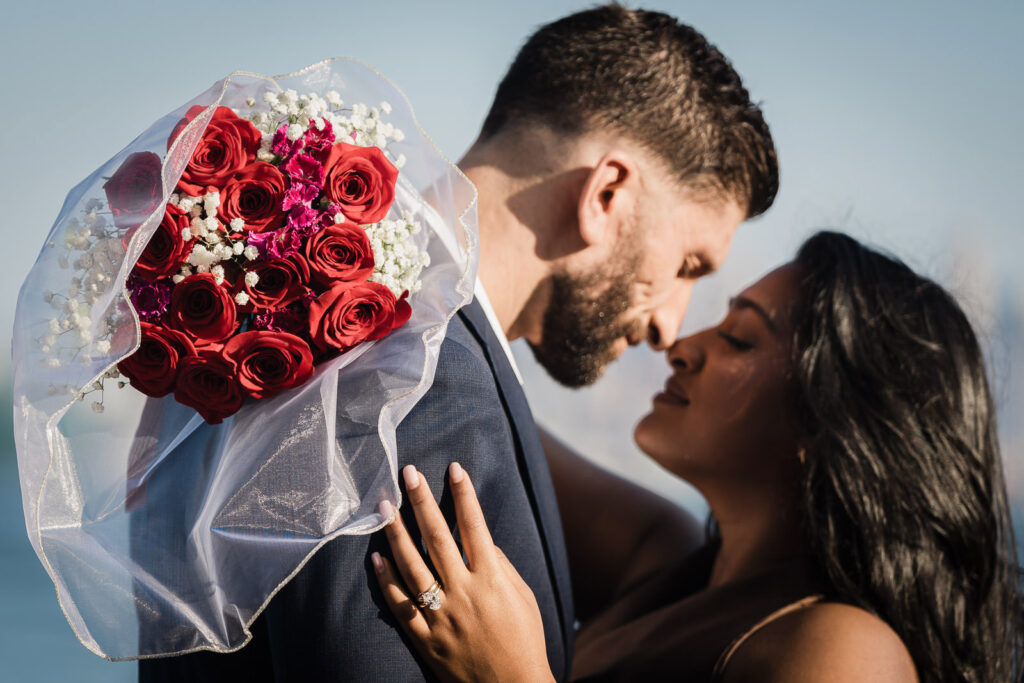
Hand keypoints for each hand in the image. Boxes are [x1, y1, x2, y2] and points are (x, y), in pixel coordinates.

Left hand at [373, 463, 554, 682]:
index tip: (453, 469)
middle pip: (438, 539)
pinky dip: (387, 581)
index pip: (474, 527)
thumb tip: (479, 539)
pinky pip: (400, 606)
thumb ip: (501, 565)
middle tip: (408, 474)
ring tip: (384, 506)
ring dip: (396, 533)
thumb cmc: (524, 640)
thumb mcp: (523, 597)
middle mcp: (464, 593)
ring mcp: (442, 616)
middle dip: (422, 502)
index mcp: (492, 580)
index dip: (463, 495)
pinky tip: (376, 558)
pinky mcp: (426, 638)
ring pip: (412, 567)